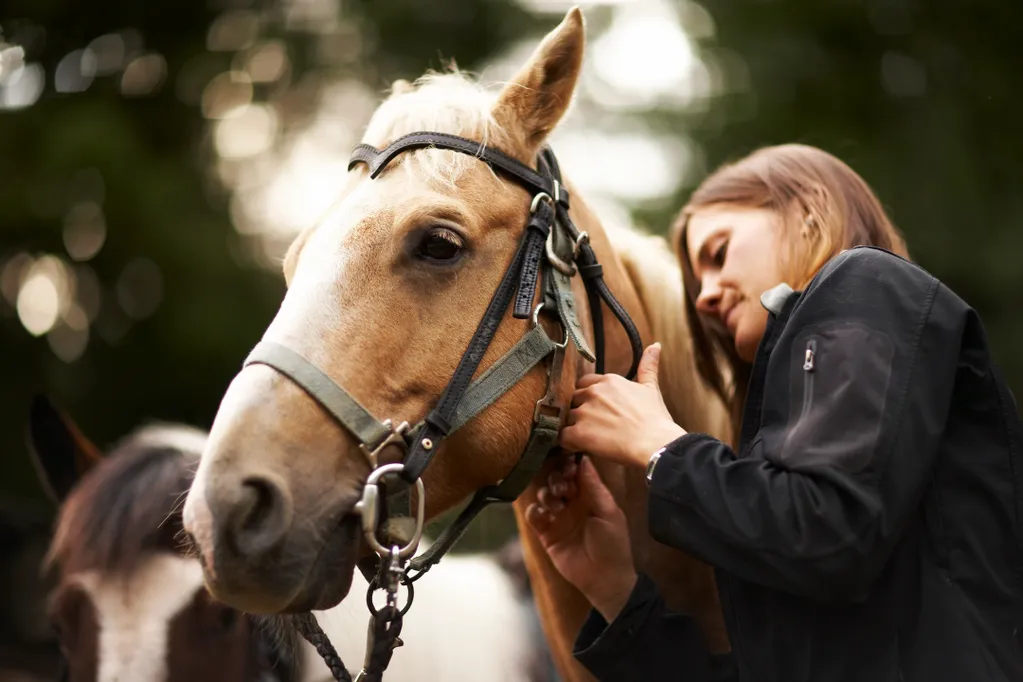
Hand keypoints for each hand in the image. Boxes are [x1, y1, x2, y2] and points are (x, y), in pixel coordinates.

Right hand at [525, 456, 636, 620]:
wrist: (604, 579)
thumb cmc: (613, 544)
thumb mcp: (608, 512)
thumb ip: (594, 487)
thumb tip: (585, 459)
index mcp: (589, 496)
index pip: (574, 472)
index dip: (569, 465)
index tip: (568, 464)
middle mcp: (571, 503)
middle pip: (556, 479)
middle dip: (556, 478)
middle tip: (563, 488)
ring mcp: (557, 517)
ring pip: (543, 494)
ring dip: (547, 494)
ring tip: (556, 504)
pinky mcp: (546, 533)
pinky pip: (534, 516)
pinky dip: (534, 511)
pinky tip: (543, 515)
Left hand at [560, 343, 685, 469]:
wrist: (655, 443)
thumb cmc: (655, 420)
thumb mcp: (651, 388)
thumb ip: (648, 366)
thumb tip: (655, 345)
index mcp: (608, 381)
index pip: (585, 384)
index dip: (590, 399)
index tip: (599, 410)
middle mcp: (593, 392)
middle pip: (574, 400)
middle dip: (581, 412)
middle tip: (595, 426)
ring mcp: (584, 412)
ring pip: (568, 418)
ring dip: (575, 428)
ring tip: (591, 439)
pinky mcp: (579, 433)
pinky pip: (563, 437)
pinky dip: (570, 444)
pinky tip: (581, 447)